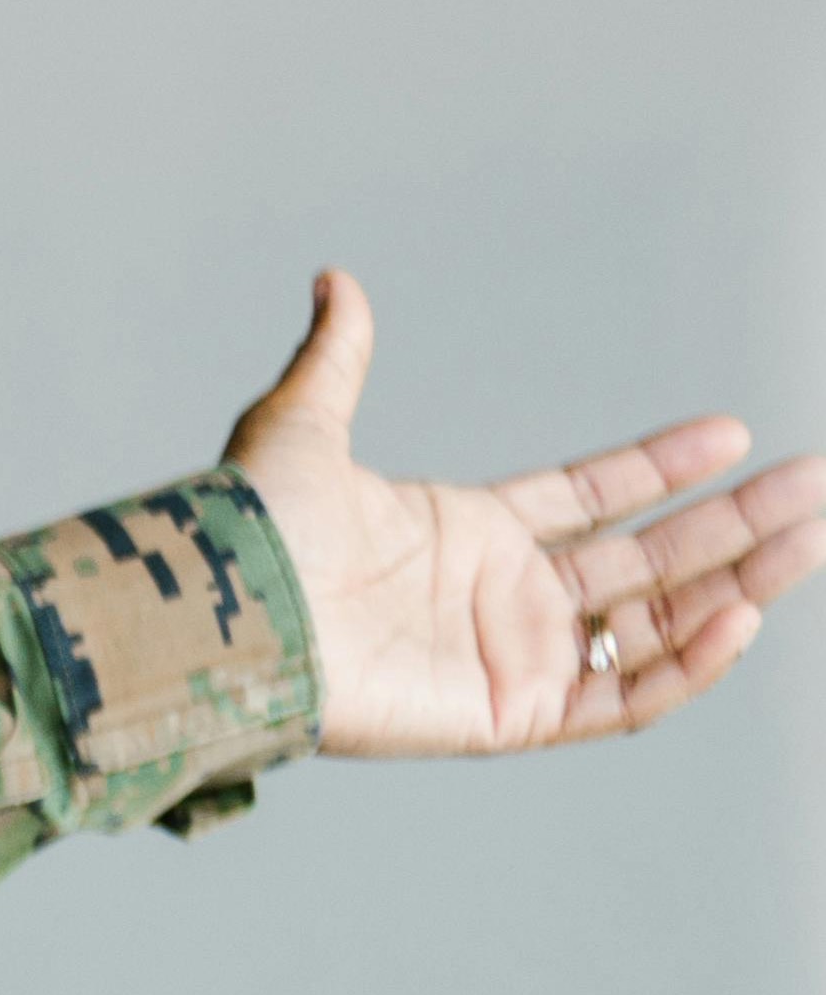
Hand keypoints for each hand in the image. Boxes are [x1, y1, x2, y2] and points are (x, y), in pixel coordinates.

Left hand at [219, 272, 825, 759]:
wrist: (227, 612)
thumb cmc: (253, 531)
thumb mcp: (300, 428)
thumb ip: (336, 360)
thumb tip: (337, 281)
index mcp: (464, 533)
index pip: (592, 499)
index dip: (661, 468)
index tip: (735, 433)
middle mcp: (500, 596)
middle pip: (650, 559)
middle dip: (740, 523)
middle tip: (823, 485)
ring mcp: (511, 656)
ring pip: (658, 623)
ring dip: (744, 580)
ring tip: (817, 530)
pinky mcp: (510, 713)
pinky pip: (623, 696)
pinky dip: (686, 662)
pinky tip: (746, 611)